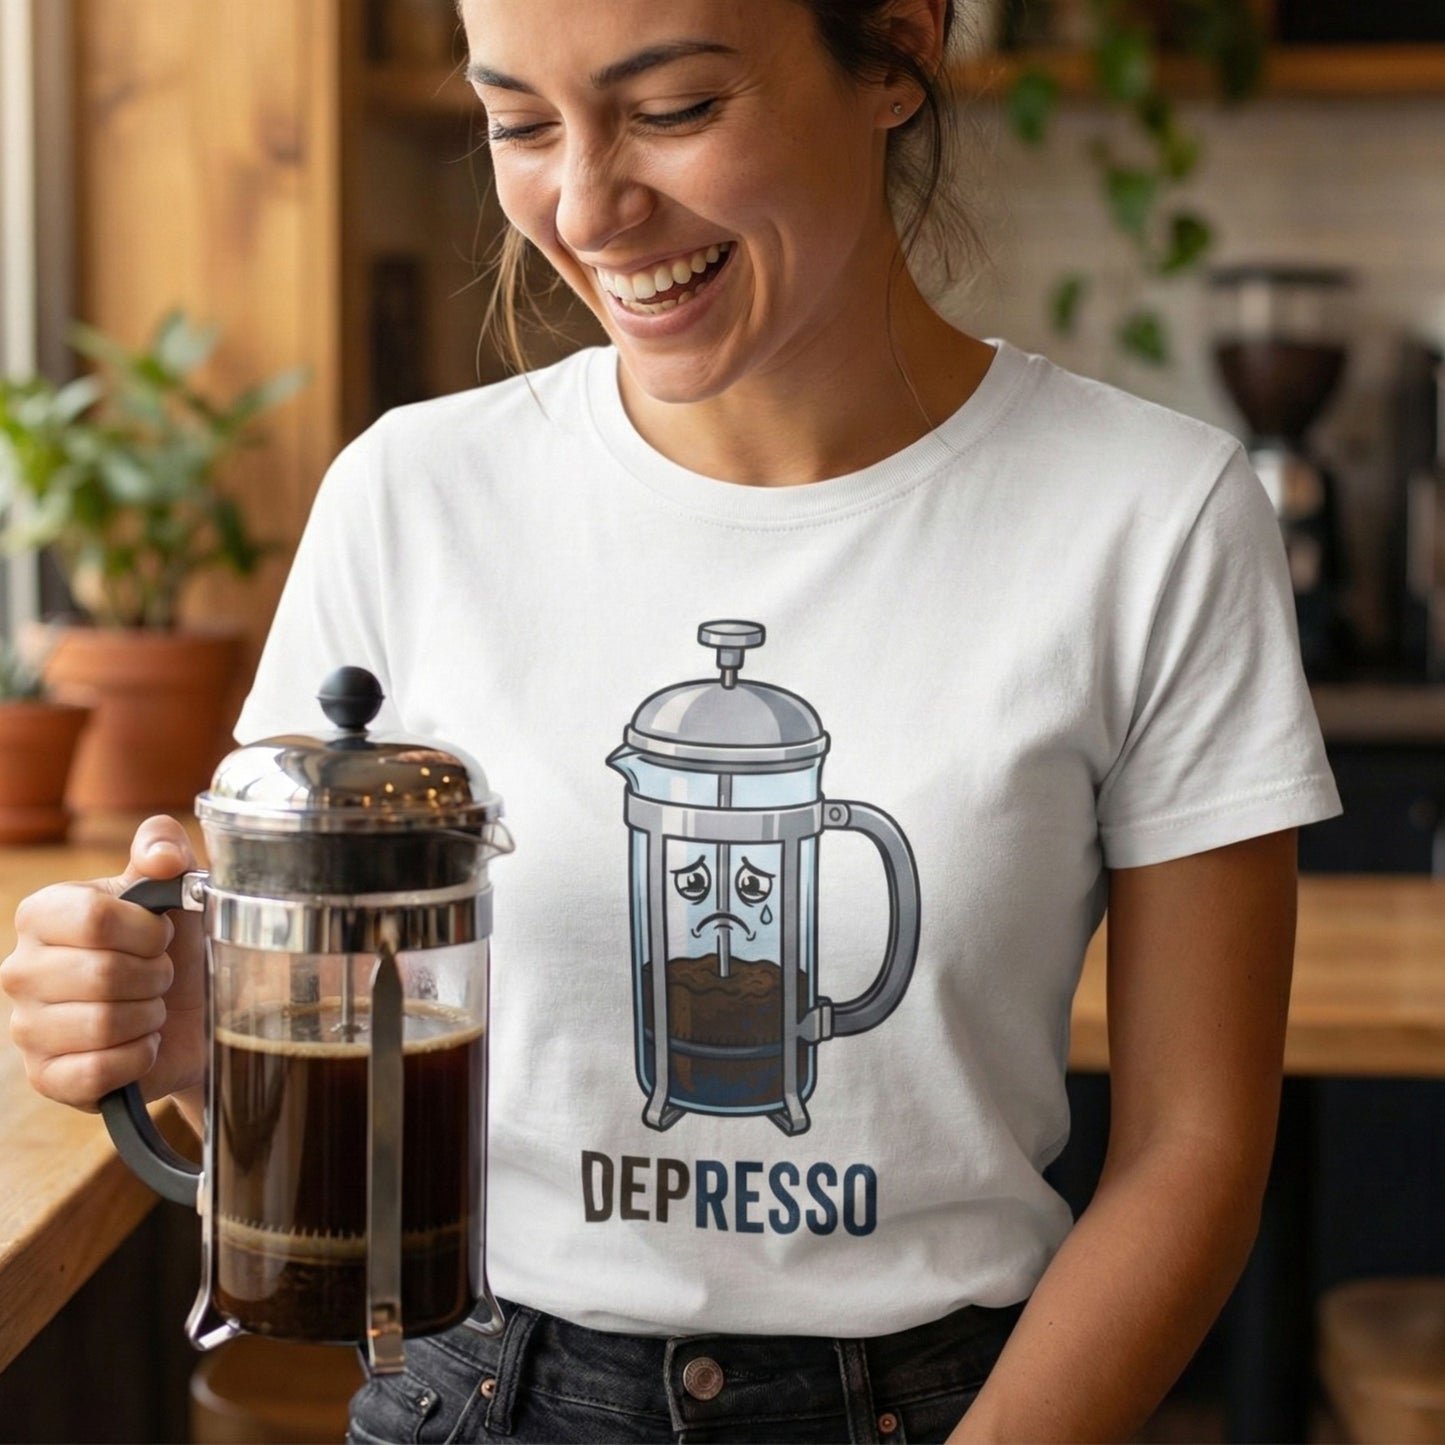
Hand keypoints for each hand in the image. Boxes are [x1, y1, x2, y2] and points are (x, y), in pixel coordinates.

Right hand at [1, 815, 204, 1111]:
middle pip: (103, 974)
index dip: (146, 931)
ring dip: (149, 1017)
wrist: (190, 1013)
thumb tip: (161, 856)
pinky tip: (143, 1044)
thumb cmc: (174, 943)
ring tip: (151, 1007)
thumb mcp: (176, 886)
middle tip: (161, 976)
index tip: (161, 935)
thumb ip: (165, 850)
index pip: (93, 918)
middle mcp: (20, 969)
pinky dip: (138, 1058)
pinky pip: (97, 1073)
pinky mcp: (45, 1077)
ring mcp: (26, 1027)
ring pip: (102, 1026)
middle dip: (155, 977)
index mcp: (43, 913)